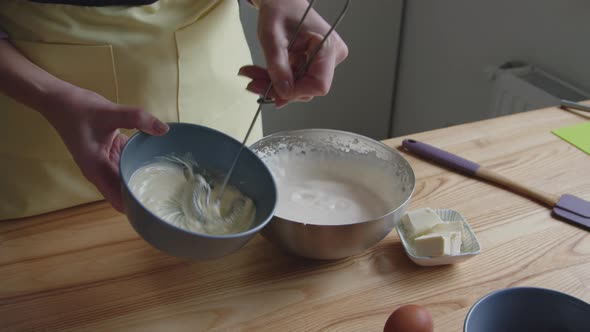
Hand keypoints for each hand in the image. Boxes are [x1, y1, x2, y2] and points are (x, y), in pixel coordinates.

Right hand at [41, 85, 168, 211]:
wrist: (58, 99)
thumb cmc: (78, 109)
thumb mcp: (110, 113)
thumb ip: (137, 119)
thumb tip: (164, 129)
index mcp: (96, 169)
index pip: (119, 198)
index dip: (136, 205)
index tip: (156, 206)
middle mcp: (99, 171)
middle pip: (124, 192)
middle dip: (143, 194)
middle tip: (168, 197)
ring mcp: (103, 162)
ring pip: (126, 177)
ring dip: (141, 178)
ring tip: (167, 183)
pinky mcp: (107, 152)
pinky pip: (125, 162)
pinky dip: (137, 162)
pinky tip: (156, 161)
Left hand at [239, 0, 348, 107]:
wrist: (282, 0)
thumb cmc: (279, 9)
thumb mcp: (272, 36)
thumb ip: (278, 66)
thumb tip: (283, 93)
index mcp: (329, 46)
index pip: (319, 84)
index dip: (296, 91)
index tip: (272, 90)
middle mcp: (332, 56)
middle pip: (307, 88)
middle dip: (277, 88)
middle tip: (251, 83)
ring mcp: (324, 61)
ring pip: (298, 86)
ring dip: (273, 85)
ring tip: (252, 74)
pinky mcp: (314, 64)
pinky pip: (296, 80)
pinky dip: (276, 79)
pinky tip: (260, 73)